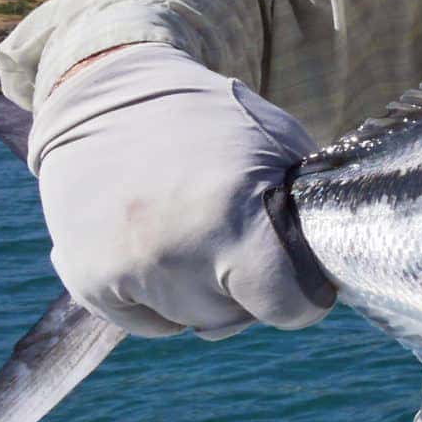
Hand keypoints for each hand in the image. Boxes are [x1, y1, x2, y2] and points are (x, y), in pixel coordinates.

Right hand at [29, 42, 334, 339]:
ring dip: (201, 291)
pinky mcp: (86, 279)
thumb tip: (335, 266)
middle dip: (246, 288)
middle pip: (236, 318)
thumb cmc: (208, 121)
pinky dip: (158, 299)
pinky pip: (148, 325)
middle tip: (231, 231)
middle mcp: (172, 248)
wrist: (106, 96)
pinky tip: (153, 244)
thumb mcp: (278, 145)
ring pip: (191, 322)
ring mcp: (124, 267)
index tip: (298, 274)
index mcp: (231, 213)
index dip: (302, 294)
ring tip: (189, 227)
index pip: (287, 305)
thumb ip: (307, 210)